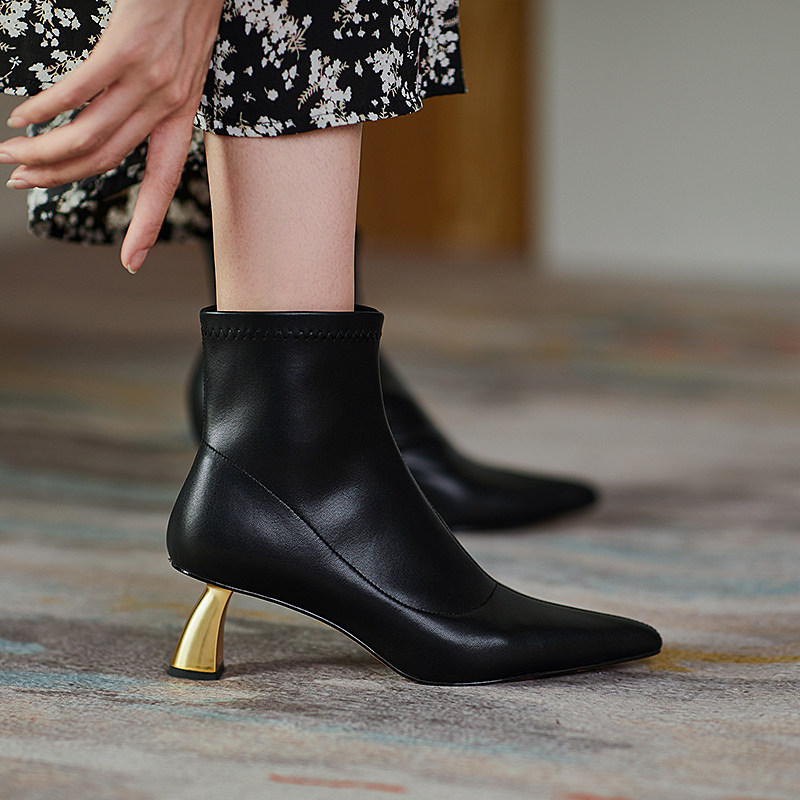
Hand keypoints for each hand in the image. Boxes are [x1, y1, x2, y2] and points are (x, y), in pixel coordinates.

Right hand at [0, 0, 223, 272]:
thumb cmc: (185, 12)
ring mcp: (148, 80)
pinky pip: (79, 92)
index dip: (149, 225)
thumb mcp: (183, 68)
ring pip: (89, 135)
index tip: (132, 263)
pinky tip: (23, 116)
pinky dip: (45, 108)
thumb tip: (112, 119)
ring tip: (10, 156)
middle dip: (59, 180)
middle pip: (107, 160)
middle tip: (21, 184)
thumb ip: (155, 99)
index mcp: (182, 117)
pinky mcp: (125, 49)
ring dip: (43, 151)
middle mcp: (168, 106)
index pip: (163, 182)